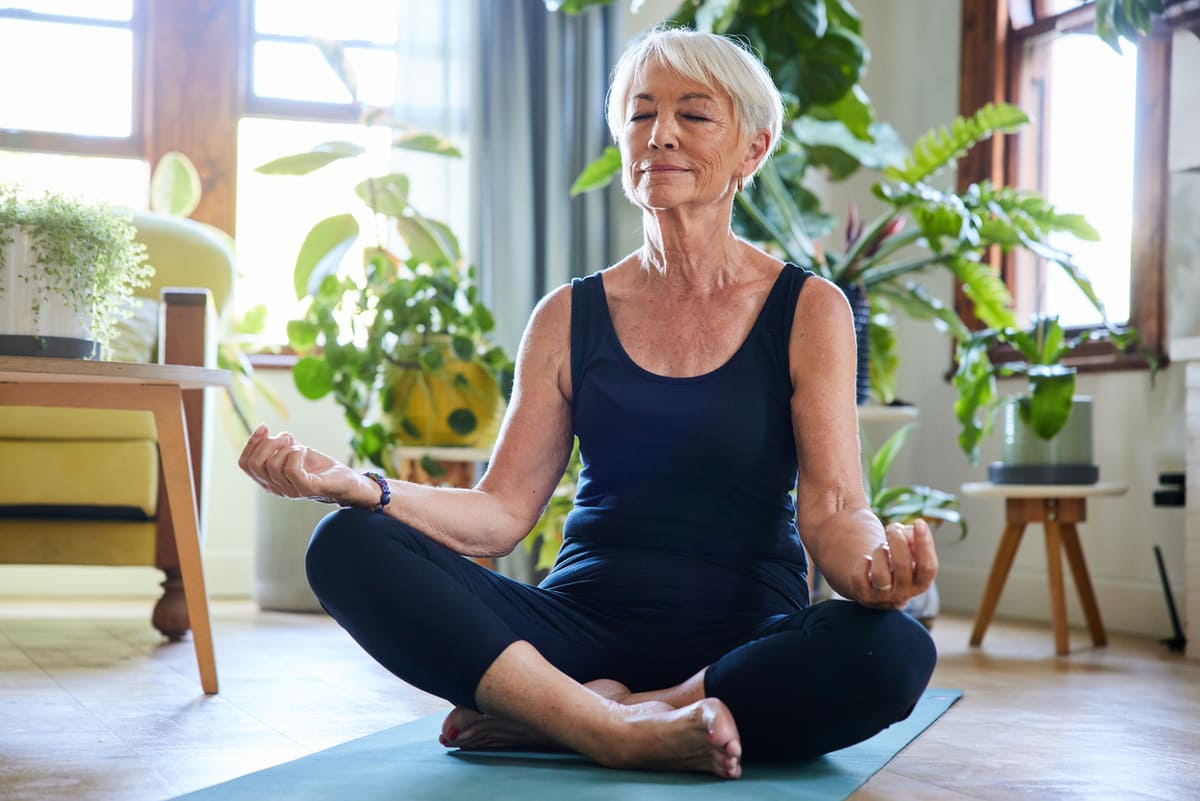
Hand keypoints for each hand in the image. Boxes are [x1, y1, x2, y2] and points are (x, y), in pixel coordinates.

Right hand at [237, 424, 365, 505]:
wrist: (344, 481)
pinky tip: (304, 451)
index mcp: (268, 480)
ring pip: (272, 465)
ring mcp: (290, 490)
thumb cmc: (318, 467)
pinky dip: (296, 454)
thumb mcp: (293, 451)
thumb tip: (263, 430)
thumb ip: (277, 444)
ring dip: (286, 447)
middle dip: (267, 443)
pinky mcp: (307, 488)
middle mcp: (275, 488)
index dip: (251, 443)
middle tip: (286, 438)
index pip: (244, 464)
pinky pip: (291, 469)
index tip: (264, 427)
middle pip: (254, 463)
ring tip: (299, 447)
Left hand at [858, 519, 938, 609]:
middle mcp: (904, 594)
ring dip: (880, 552)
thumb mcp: (909, 551)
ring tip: (881, 547)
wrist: (874, 584)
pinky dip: (862, 563)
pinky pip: (859, 578)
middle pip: (902, 565)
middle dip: (897, 540)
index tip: (919, 522)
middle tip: (892, 527)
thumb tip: (906, 530)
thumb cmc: (896, 561)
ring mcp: (883, 597)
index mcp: (921, 584)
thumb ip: (912, 538)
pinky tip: (867, 559)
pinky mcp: (864, 596)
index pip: (928, 567)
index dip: (925, 544)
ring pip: (880, 574)